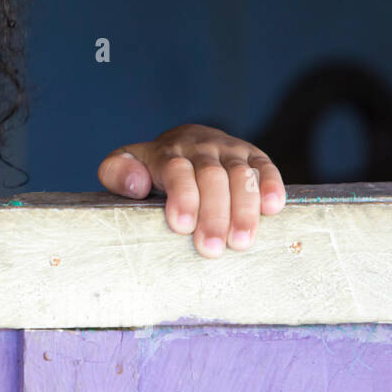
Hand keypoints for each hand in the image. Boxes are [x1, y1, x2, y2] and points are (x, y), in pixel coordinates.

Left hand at [97, 123, 285, 257]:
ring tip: (242, 242)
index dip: (182, 196)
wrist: (182, 142)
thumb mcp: (124, 165)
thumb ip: (118, 172)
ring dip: (243, 209)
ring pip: (240, 175)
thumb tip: (137, 185)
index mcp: (168, 152)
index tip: (181, 225)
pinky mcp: (253, 156)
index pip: (176, 170)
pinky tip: (272, 208)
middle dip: (214, 214)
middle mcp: (201, 148)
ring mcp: (229, 151)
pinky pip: (265, 167)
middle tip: (212, 248)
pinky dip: (271, 186)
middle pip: (211, 177)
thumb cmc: (150, 167)